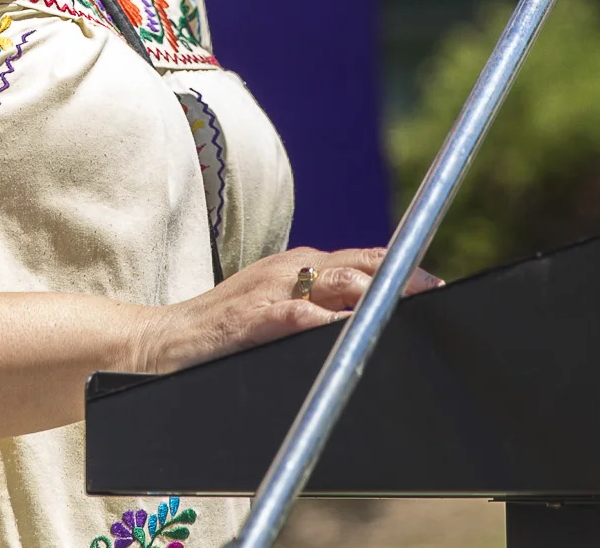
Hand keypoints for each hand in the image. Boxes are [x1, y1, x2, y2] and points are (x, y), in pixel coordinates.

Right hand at [137, 247, 441, 374]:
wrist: (164, 340)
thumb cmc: (226, 327)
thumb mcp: (278, 304)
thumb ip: (319, 303)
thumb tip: (368, 314)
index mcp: (300, 266)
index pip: (361, 258)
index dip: (400, 267)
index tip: (435, 282)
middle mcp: (291, 269)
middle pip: (357, 264)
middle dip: (399, 276)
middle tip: (432, 290)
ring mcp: (270, 291)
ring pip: (334, 282)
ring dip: (372, 292)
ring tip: (403, 301)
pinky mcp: (249, 320)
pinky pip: (293, 315)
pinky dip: (321, 319)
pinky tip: (342, 327)